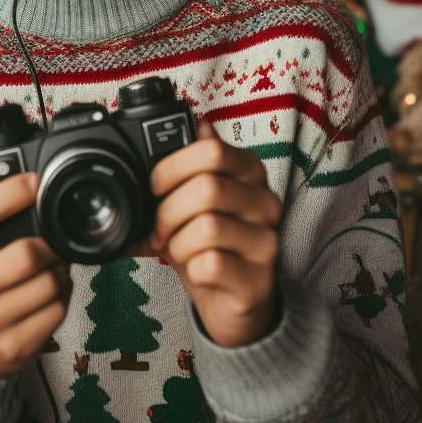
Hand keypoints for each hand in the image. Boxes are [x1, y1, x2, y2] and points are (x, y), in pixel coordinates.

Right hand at [0, 171, 71, 380]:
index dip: (12, 191)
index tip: (34, 181)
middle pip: (26, 254)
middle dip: (50, 243)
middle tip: (53, 238)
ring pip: (49, 284)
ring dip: (61, 270)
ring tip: (54, 265)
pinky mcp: (13, 347)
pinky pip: (57, 312)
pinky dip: (63, 297)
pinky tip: (51, 293)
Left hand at [148, 121, 281, 347]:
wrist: (233, 302)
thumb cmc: (209, 243)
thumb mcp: (193, 200)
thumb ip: (189, 164)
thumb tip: (186, 120)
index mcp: (249, 173)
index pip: (212, 150)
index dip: (173, 166)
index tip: (155, 185)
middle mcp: (265, 202)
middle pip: (207, 188)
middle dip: (167, 211)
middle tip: (159, 228)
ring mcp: (267, 242)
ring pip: (206, 228)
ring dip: (176, 242)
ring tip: (175, 249)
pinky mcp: (259, 280)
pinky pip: (211, 264)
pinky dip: (190, 269)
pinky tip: (196, 271)